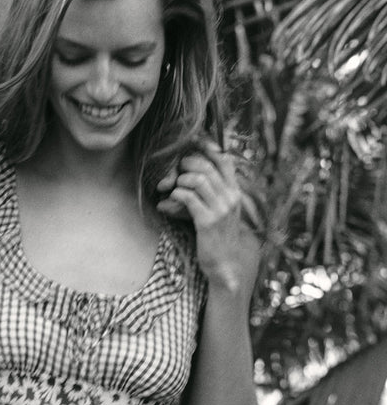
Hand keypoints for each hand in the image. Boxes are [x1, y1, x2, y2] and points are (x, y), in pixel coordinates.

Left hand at [156, 141, 256, 292]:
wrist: (225, 264)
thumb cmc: (218, 236)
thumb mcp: (223, 211)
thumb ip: (216, 192)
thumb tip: (199, 173)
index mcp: (235, 192)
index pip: (224, 161)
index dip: (208, 148)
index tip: (194, 140)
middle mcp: (231, 197)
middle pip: (207, 167)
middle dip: (188, 164)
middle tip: (177, 169)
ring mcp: (220, 209)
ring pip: (197, 180)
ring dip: (181, 181)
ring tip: (174, 188)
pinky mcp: (207, 221)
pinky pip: (188, 197)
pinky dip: (176, 195)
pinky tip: (170, 200)